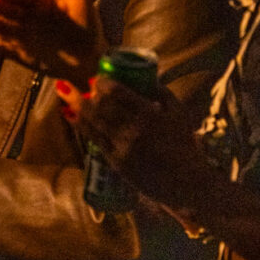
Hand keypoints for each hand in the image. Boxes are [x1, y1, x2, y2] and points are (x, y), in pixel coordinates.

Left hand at [78, 78, 206, 207]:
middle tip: (88, 89)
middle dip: (90, 94)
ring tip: (74, 99)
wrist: (186, 183)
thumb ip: (162, 92)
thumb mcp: (179, 113)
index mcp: (149, 115)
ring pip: (94, 123)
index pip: (117, 92)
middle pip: (102, 106)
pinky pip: (94, 140)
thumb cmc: (185, 145)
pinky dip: (81, 126)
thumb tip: (146, 77)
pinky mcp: (117, 162)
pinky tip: (73, 117)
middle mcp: (132, 130)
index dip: (103, 83)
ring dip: (80, 108)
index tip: (98, 80)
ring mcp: (123, 147)